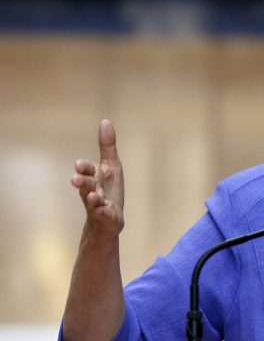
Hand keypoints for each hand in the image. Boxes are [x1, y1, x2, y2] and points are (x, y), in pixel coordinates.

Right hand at [71, 120, 124, 238]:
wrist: (108, 220)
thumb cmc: (109, 190)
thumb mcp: (111, 166)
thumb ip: (107, 146)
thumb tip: (105, 121)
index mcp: (95, 177)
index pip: (88, 170)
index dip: (84, 168)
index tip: (78, 164)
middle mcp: (93, 190)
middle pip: (86, 185)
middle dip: (82, 182)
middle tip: (75, 180)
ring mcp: (99, 205)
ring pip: (93, 201)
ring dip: (91, 198)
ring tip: (92, 196)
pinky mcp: (106, 218)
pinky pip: (104, 215)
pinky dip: (103, 212)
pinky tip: (103, 209)